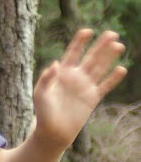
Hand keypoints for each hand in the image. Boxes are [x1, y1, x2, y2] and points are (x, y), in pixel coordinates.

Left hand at [32, 30, 125, 148]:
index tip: (87, 30)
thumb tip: (55, 64)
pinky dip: (113, 78)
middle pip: (90, 57)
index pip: (72, 53)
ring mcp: (85, 86)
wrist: (53, 130)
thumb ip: (46, 78)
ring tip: (119, 45)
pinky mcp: (93, 98)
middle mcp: (75, 76)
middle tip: (112, 33)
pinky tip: (121, 69)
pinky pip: (105, 86)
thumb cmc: (43, 111)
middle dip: (100, 45)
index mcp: (61, 72)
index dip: (80, 42)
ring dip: (109, 57)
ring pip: (100, 68)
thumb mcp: (40, 93)